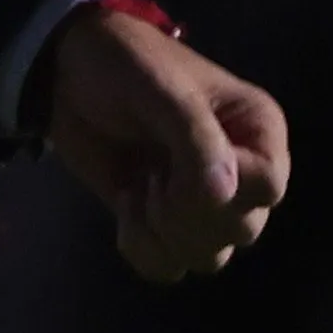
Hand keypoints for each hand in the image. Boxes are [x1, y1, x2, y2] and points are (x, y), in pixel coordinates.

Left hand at [38, 1, 289, 287]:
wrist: (64, 74)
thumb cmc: (122, 66)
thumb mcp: (160, 90)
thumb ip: (195, 139)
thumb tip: (222, 194)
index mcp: (256, 131)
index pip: (268, 187)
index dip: (226, 188)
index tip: (178, 165)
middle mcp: (241, 172)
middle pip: (242, 230)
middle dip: (189, 215)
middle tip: (153, 178)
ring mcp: (203, 202)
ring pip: (210, 256)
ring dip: (165, 234)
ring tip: (139, 191)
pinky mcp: (164, 222)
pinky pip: (170, 266)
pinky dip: (144, 248)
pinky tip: (126, 207)